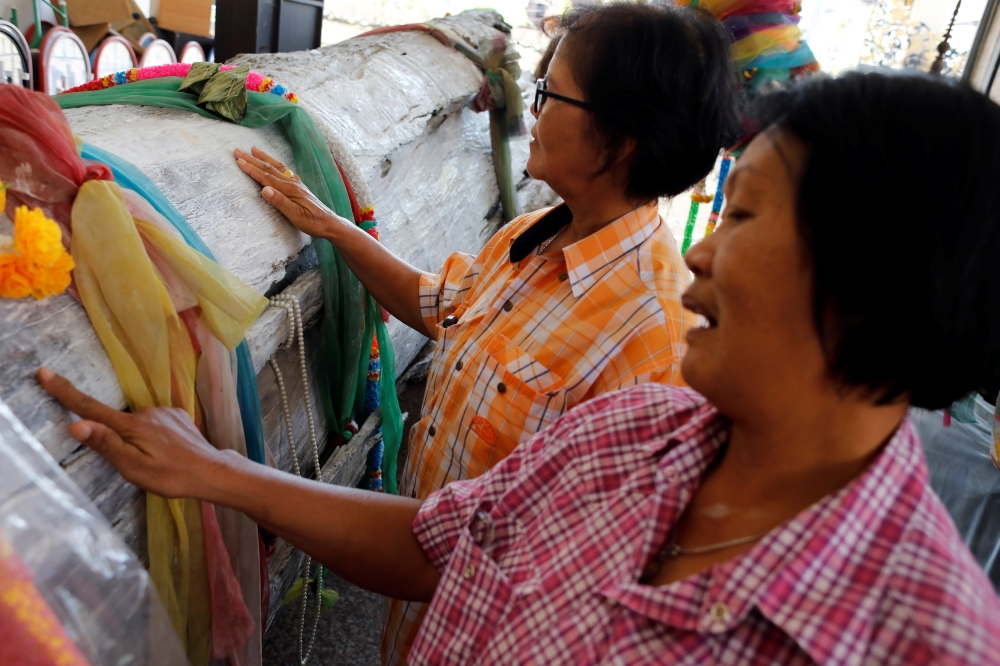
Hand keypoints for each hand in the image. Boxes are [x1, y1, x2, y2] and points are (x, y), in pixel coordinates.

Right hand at [37, 367, 228, 498]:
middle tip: (141, 464)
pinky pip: (156, 424)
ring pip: (139, 425)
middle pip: (117, 422)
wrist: (211, 472)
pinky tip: (168, 452)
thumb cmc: (170, 475)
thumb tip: (77, 425)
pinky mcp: (178, 415)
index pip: (90, 408)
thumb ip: (106, 444)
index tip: (44, 372)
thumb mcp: (133, 466)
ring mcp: (164, 411)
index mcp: (130, 425)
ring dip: (140, 440)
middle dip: (120, 440)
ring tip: (158, 461)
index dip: (65, 392)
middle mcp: (146, 411)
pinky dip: (155, 437)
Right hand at [235, 146, 348, 237]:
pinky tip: (275, 164)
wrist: (330, 224)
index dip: (252, 169)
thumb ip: (280, 202)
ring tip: (253, 149)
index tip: (239, 161)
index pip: (266, 177)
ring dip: (264, 158)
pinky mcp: (300, 188)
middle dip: (253, 159)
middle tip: (237, 151)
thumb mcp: (296, 216)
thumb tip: (264, 189)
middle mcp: (293, 183)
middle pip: (269, 169)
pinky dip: (276, 165)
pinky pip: (285, 172)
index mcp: (290, 190)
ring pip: (277, 168)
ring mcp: (297, 184)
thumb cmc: (313, 223)